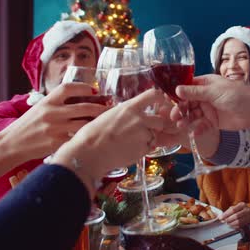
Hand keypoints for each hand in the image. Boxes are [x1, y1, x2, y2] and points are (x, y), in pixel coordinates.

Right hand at [1, 83, 109, 160]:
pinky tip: (94, 137)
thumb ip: (57, 104)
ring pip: (84, 124)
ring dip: (97, 123)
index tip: (93, 90)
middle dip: (100, 108)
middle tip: (111, 108)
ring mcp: (54, 128)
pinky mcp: (56, 143)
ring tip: (106, 123)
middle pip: (83, 107)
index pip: (68, 88)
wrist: (10, 145)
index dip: (83, 87)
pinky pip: (77, 138)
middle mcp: (51, 112)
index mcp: (47, 101)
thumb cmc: (27, 126)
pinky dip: (86, 137)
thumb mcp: (39, 109)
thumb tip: (80, 100)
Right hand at [51, 89, 167, 195]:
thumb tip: (131, 114)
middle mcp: (139, 119)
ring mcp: (143, 135)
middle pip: (159, 120)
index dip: (160, 99)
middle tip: (141, 132)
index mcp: (129, 108)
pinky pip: (148, 149)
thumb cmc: (91, 135)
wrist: (89, 154)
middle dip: (154, 127)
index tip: (161, 103)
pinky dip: (141, 150)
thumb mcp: (108, 115)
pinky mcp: (143, 150)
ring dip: (147, 140)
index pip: (153, 95)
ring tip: (129, 143)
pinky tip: (127, 151)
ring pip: (154, 136)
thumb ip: (124, 114)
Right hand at [170, 75, 249, 130]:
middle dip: (180, 109)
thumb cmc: (237, 95)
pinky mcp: (212, 122)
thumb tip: (177, 89)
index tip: (167, 100)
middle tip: (174, 116)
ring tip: (181, 125)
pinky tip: (194, 133)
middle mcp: (204, 96)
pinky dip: (197, 129)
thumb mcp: (214, 91)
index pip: (186, 88)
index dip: (177, 94)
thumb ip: (195, 92)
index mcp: (204, 84)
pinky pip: (201, 125)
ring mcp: (208, 109)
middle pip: (187, 103)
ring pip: (192, 115)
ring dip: (186, 120)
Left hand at [218, 202, 249, 228]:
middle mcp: (246, 210)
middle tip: (224, 221)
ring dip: (231, 223)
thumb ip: (228, 211)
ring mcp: (248, 217)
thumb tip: (220, 216)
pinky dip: (234, 226)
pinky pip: (240, 225)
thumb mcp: (235, 207)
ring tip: (227, 223)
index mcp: (242, 205)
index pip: (233, 210)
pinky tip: (231, 225)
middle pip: (236, 216)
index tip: (220, 218)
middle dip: (228, 219)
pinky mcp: (248, 222)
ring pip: (238, 222)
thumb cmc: (240, 210)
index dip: (226, 214)